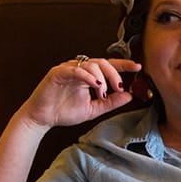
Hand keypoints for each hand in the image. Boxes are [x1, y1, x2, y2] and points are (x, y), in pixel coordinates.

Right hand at [20, 56, 140, 129]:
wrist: (43, 119)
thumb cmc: (64, 111)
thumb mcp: (94, 109)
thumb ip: (111, 102)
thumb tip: (129, 96)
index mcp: (89, 76)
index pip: (109, 65)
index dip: (124, 64)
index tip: (138, 67)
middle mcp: (80, 70)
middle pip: (103, 62)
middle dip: (115, 74)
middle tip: (119, 87)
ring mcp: (68, 69)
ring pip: (91, 64)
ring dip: (102, 78)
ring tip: (102, 93)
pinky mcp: (57, 73)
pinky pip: (75, 69)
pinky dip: (87, 76)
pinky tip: (95, 84)